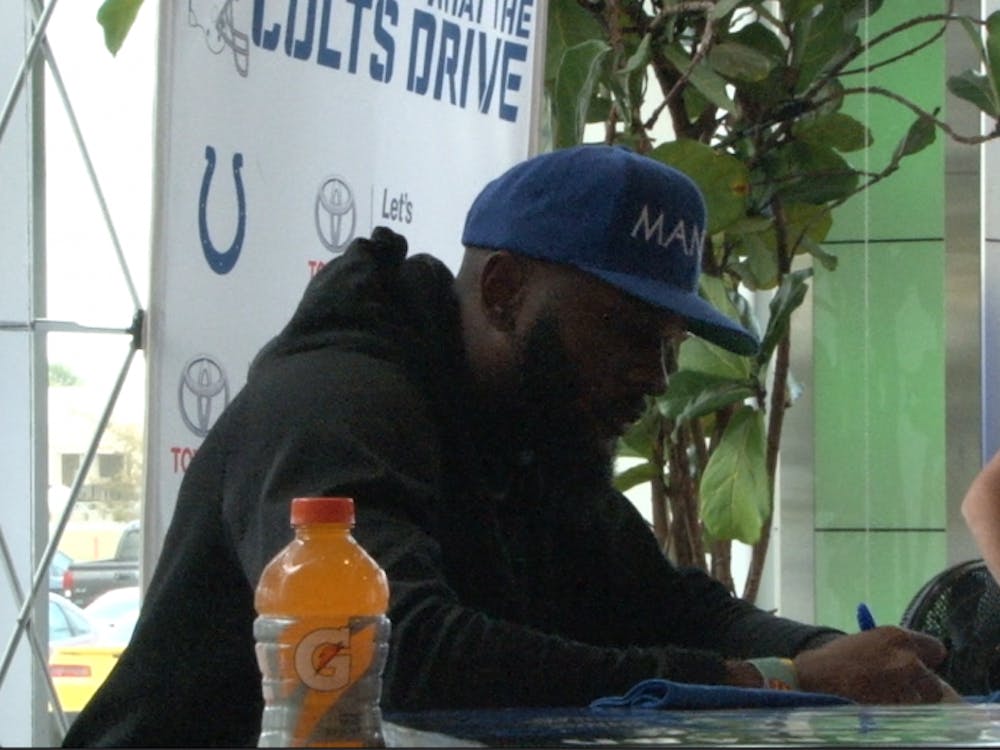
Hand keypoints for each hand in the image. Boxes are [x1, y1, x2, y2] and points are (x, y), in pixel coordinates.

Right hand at [794, 626, 961, 703]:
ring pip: (922, 702)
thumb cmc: (836, 658)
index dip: (928, 661)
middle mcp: (907, 659)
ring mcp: (903, 685)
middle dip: (922, 689)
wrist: (814, 677)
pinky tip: (880, 707)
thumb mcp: (867, 642)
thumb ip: (894, 650)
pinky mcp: (896, 706)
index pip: (936, 649)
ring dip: (909, 703)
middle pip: (934, 683)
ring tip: (886, 700)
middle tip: (903, 692)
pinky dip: (898, 713)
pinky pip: (907, 714)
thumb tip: (917, 663)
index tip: (920, 669)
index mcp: (898, 636)